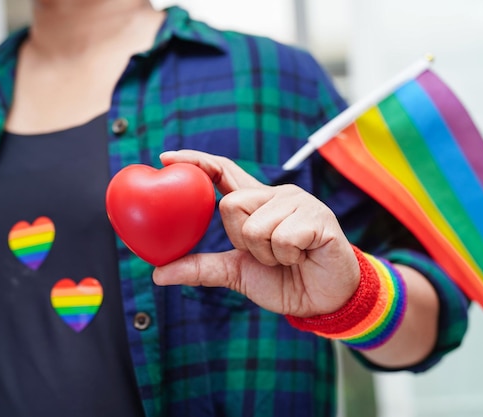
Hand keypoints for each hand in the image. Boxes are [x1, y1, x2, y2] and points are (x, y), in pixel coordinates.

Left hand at [152, 150, 359, 316]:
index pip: (223, 172)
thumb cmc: (285, 281)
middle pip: (231, 204)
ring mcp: (299, 203)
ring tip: (288, 257)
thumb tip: (158, 274)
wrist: (324, 302)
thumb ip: (201, 268)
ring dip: (267, 254)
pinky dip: (287, 256)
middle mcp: (276, 196)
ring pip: (255, 224)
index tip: (166, 158)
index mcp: (256, 204)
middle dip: (241, 240)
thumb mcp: (237, 273)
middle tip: (266, 254)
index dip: (196, 162)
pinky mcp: (318, 217)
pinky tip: (303, 256)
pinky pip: (283, 236)